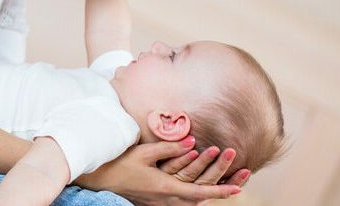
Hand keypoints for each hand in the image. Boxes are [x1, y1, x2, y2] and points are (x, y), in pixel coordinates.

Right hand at [74, 138, 241, 205]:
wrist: (100, 179)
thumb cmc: (121, 163)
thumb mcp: (145, 152)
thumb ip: (170, 147)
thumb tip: (193, 141)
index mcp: (166, 188)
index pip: (199, 192)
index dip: (220, 190)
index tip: (238, 188)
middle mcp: (166, 200)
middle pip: (199, 201)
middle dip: (219, 192)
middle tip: (238, 184)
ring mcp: (160, 203)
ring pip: (190, 204)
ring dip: (207, 194)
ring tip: (223, 185)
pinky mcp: (155, 202)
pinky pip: (181, 202)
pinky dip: (194, 196)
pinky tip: (198, 189)